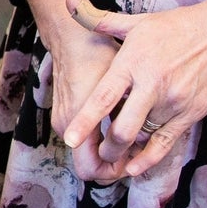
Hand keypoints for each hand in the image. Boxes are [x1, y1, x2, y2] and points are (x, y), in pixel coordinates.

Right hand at [39, 15, 123, 182]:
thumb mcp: (117, 84)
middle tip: (139, 155)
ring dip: (110, 152)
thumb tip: (143, 143)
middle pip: (91, 167)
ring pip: (88, 154)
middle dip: (115, 165)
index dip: (115, 172)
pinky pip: (84, 140)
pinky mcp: (65, 114)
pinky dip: (101, 141)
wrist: (70, 35)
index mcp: (77, 121)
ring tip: (134, 140)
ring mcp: (63, 121)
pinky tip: (120, 126)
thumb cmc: (96, 55)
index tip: (135, 161)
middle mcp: (66, 126)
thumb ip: (125, 116)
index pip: (92, 169)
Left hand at [63, 0, 206, 177]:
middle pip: (123, 129)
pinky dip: (148, 158)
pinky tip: (135, 167)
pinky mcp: (191, 114)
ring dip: (126, 149)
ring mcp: (173, 102)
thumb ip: (103, 22)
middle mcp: (152, 86)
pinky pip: (166, 144)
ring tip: (113, 154)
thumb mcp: (139, 22)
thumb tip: (71, 6)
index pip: (104, 97)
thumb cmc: (179, 26)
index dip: (85, 121)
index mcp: (133, 63)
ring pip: (142, 137)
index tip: (69, 138)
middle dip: (106, 148)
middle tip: (95, 153)